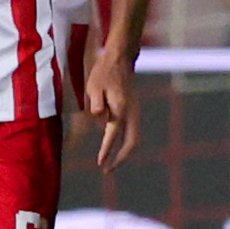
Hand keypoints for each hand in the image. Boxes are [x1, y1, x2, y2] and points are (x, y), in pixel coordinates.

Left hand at [80, 46, 137, 169]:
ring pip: (135, 138)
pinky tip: (115, 145)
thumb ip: (95, 101)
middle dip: (121, 158)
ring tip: (112, 162)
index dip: (106, 151)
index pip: (112, 135)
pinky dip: (126, 142)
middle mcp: (132, 112)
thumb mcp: (94, 85)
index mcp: (120, 108)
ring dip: (125, 152)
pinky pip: (133, 131)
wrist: (120, 58)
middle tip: (108, 170)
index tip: (100, 163)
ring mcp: (136, 111)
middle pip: (133, 142)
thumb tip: (97, 115)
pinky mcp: (135, 109)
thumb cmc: (104, 72)